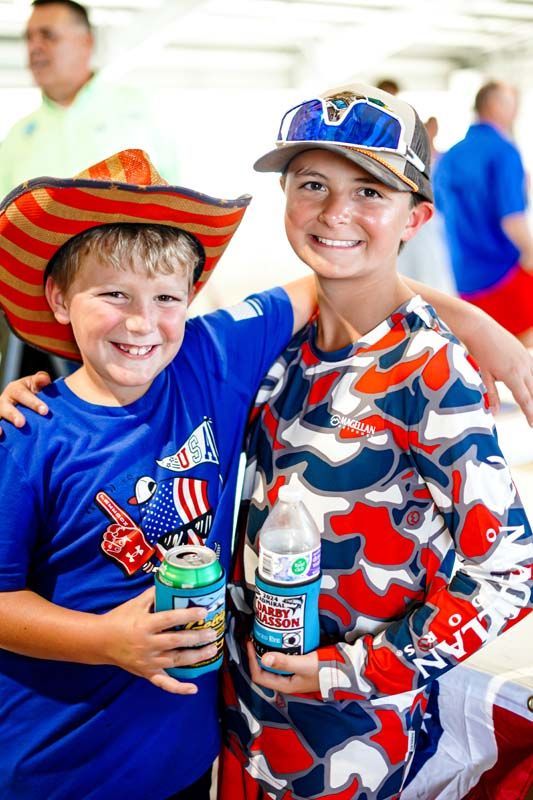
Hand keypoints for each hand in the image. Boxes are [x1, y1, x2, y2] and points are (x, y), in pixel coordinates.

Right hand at [0, 372, 50, 433]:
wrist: (26, 405)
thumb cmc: (34, 394)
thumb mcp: (36, 386)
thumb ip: (40, 381)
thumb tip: (44, 379)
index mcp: (16, 388)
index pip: (22, 394)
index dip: (33, 402)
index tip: (45, 411)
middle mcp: (5, 399)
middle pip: (7, 406)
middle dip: (14, 415)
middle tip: (22, 423)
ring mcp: (0, 410)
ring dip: (4, 422)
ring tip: (6, 431)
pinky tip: (0, 435)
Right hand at [101, 587, 217, 694]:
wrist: (100, 641)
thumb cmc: (119, 619)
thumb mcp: (136, 603)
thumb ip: (155, 594)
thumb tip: (173, 582)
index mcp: (145, 625)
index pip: (170, 619)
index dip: (187, 615)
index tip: (203, 612)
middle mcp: (147, 644)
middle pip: (176, 642)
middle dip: (197, 637)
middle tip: (212, 633)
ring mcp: (148, 661)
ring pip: (176, 661)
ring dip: (196, 657)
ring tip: (211, 649)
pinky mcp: (147, 673)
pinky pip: (165, 683)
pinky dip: (179, 688)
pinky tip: (193, 689)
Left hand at [246, 640, 319, 693]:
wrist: (344, 670)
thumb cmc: (325, 671)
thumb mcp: (303, 665)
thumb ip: (284, 662)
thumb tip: (264, 658)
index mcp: (285, 685)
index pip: (259, 676)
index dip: (251, 661)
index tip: (251, 645)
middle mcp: (286, 680)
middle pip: (264, 670)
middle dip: (256, 654)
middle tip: (254, 638)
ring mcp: (292, 673)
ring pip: (273, 663)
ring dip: (266, 651)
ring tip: (264, 636)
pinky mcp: (298, 665)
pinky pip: (282, 658)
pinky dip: (278, 649)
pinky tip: (279, 639)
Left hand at [464, 315, 532, 425]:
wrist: (480, 328)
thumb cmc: (478, 352)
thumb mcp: (483, 375)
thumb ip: (490, 394)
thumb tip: (494, 413)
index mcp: (512, 375)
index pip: (525, 400)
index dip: (530, 414)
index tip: (532, 426)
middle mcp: (524, 368)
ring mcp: (526, 359)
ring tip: (531, 406)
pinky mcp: (525, 353)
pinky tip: (530, 387)